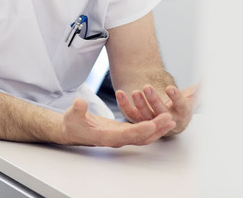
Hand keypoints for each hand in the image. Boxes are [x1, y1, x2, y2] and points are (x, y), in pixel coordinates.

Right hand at [60, 98, 174, 147]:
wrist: (72, 130)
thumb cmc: (72, 123)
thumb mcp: (71, 114)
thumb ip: (77, 109)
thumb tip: (79, 103)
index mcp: (104, 136)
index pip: (125, 135)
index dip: (139, 130)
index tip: (152, 124)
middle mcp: (115, 139)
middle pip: (139, 137)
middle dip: (155, 129)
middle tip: (169, 119)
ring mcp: (120, 136)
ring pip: (142, 136)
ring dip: (157, 129)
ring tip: (170, 120)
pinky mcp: (122, 132)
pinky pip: (140, 131)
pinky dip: (151, 127)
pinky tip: (161, 120)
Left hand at [115, 83, 197, 135]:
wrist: (173, 118)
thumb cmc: (183, 104)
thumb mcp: (194, 95)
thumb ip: (200, 86)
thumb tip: (207, 76)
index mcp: (183, 114)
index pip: (181, 106)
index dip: (176, 97)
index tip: (170, 87)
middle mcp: (168, 121)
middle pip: (161, 113)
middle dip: (154, 100)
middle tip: (146, 87)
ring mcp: (153, 123)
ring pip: (145, 116)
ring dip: (139, 104)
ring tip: (134, 91)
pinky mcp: (140, 122)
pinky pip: (131, 115)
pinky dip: (125, 105)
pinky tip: (120, 93)